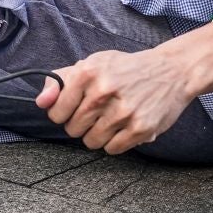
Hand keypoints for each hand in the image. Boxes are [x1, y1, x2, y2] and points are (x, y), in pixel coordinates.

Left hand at [37, 50, 193, 154]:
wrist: (172, 71)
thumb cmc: (127, 69)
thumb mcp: (93, 64)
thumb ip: (61, 81)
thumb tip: (40, 102)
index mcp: (88, 72)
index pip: (56, 112)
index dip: (63, 113)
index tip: (74, 109)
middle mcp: (103, 91)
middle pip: (73, 129)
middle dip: (81, 124)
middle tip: (98, 112)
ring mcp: (123, 111)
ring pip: (91, 142)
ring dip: (98, 135)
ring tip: (111, 119)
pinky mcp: (140, 128)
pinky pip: (112, 149)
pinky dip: (115, 142)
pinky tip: (123, 127)